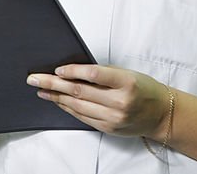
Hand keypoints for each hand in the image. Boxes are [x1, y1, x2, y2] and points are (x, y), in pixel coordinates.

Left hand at [27, 64, 169, 139]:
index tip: (57, 69)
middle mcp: (120, 102)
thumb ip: (103, 73)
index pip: (94, 74)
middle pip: (80, 91)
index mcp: (126, 82)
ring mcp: (113, 118)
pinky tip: (57, 101)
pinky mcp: (108, 128)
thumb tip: (72, 71)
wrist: (161, 114)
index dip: (73, 71)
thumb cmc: (144, 88)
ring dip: (56, 97)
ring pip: (77, 106)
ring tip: (41, 90)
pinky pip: (82, 117)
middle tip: (34, 78)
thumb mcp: (128, 73)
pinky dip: (68, 108)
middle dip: (53, 84)